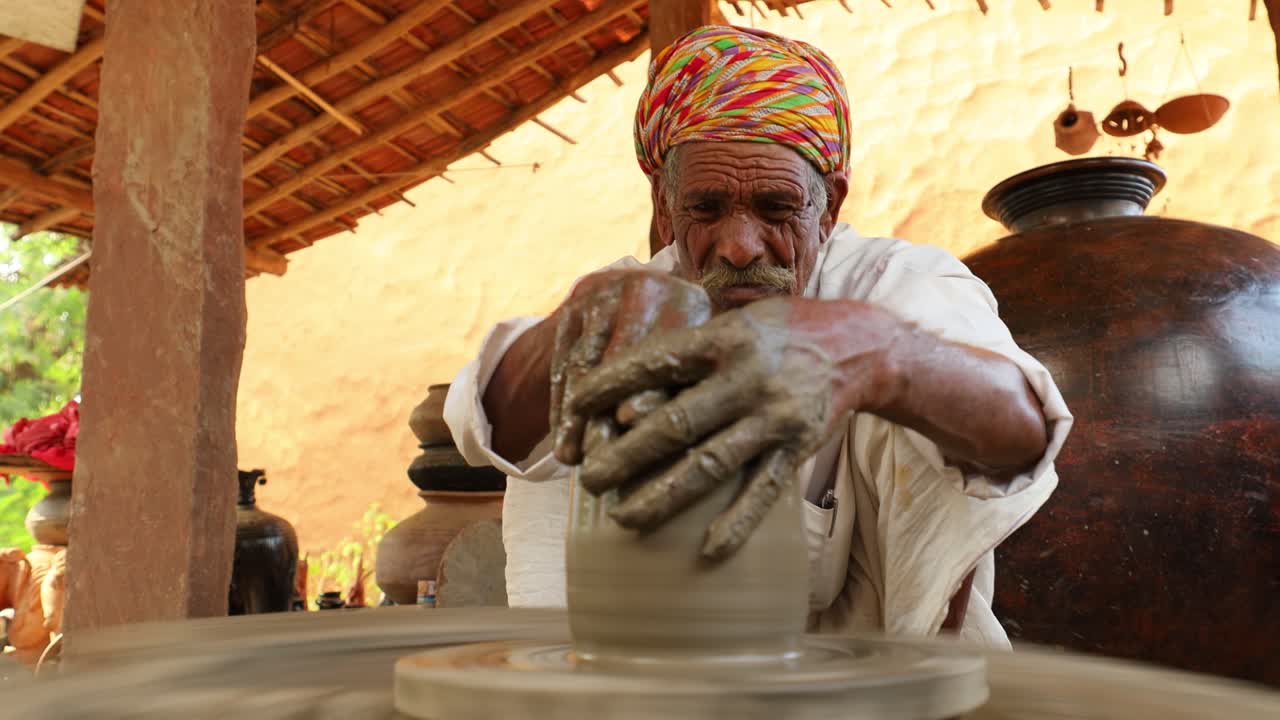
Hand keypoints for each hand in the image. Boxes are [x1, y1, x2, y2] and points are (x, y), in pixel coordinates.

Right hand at [549, 269, 711, 464]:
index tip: (633, 426)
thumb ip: (682, 394)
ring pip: (585, 363)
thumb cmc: (676, 356)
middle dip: (608, 410)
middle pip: (623, 356)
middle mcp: (647, 288)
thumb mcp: (690, 364)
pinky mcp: (571, 308)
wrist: (627, 309)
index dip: (651, 390)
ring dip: (576, 416)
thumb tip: (662, 439)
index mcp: (690, 302)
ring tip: (571, 459)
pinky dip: (560, 404)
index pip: (669, 351)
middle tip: (600, 457)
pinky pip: (562, 363)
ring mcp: (604, 294)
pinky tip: (561, 439)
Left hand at [559, 297, 850, 559]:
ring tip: (623, 519)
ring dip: (664, 496)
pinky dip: (736, 523)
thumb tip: (622, 390)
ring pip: (711, 464)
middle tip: (586, 478)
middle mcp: (747, 378)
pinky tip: (707, 552)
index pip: (655, 363)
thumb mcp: (733, 322)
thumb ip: (685, 351)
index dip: (610, 385)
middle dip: (625, 454)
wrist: (859, 345)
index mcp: (723, 340)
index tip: (573, 407)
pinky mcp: (797, 449)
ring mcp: (773, 417)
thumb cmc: (779, 332)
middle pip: (676, 422)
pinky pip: (762, 492)